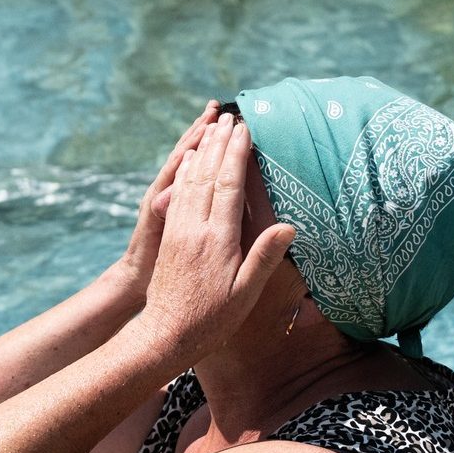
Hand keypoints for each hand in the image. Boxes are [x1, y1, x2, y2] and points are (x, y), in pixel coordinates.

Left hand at [130, 113, 295, 361]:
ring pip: (191, 181)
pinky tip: (190, 160)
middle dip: (220, 144)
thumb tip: (288, 226)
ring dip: (203, 151)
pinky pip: (178, 195)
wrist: (165, 335)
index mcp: (217, 240)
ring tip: (212, 128)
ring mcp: (178, 230)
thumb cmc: (212, 320)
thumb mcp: (245, 295)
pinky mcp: (169, 236)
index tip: (245, 130)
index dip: (238, 155)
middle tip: (230, 117)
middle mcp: (194, 228)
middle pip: (209, 175)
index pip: (229, 186)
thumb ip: (264, 258)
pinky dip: (185, 172)